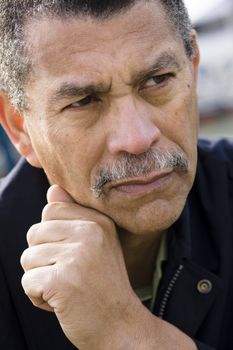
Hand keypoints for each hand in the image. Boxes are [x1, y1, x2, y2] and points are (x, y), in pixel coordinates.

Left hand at [20, 185, 137, 348]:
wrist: (120, 325)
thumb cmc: (103, 285)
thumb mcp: (96, 243)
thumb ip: (73, 215)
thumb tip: (53, 189)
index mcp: (98, 221)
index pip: (51, 210)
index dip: (52, 237)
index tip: (72, 255)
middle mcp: (90, 233)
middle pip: (35, 233)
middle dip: (42, 258)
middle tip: (68, 274)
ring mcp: (78, 255)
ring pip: (27, 258)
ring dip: (39, 278)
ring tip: (66, 288)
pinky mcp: (63, 280)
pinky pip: (28, 282)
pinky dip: (37, 297)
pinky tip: (60, 302)